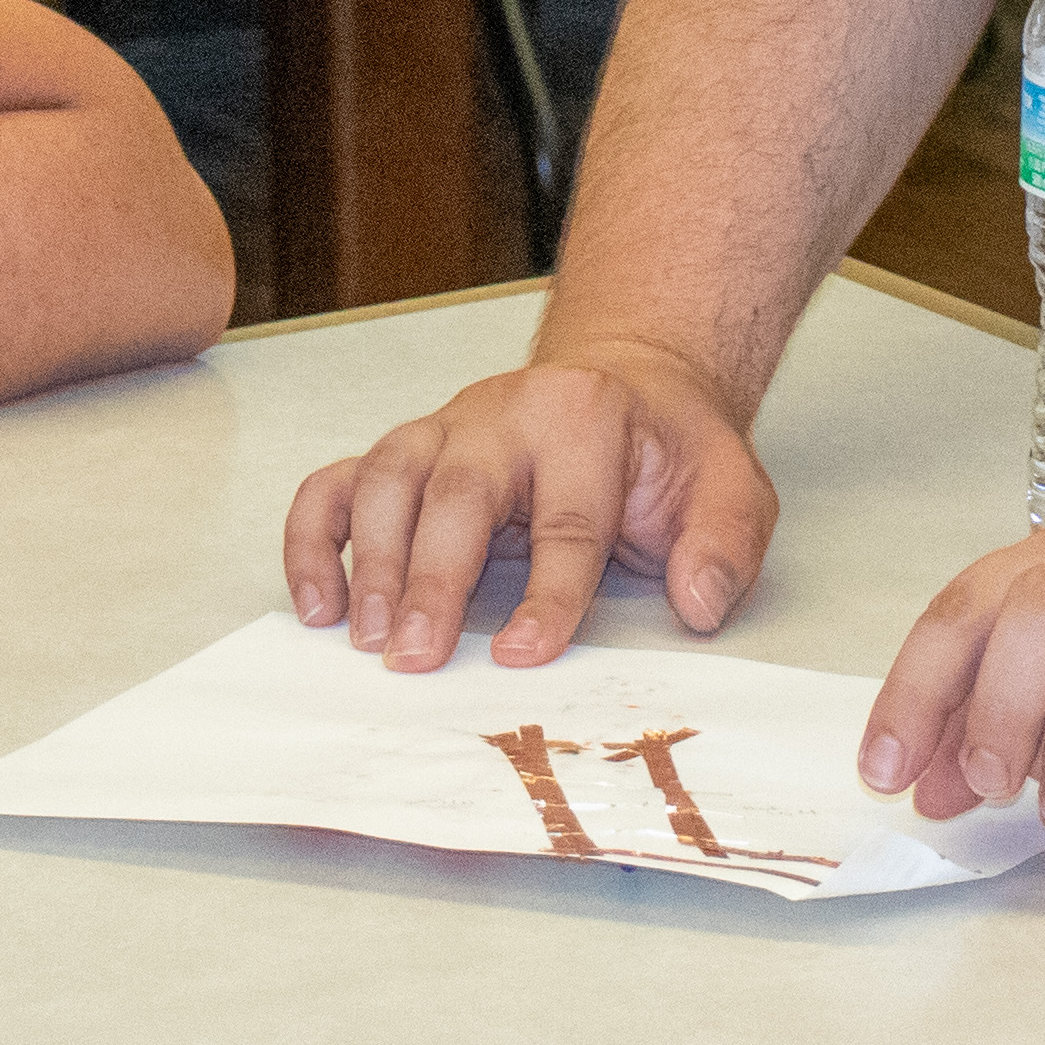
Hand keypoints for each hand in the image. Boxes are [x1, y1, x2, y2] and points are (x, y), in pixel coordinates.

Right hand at [280, 341, 779, 669]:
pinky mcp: (408, 450)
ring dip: (369, 560)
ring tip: (365, 639)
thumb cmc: (667, 452)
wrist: (629, 387)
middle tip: (412, 657)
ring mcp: (446, 428)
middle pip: (459, 490)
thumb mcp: (729, 485)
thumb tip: (699, 601)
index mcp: (588, 419)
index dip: (549, 591)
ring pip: (389, 476)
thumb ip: (725, 542)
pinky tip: (317, 604)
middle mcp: (505, 414)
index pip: (567, 516)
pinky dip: (315, 537)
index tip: (525, 656)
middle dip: (431, 577)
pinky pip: (340, 481)